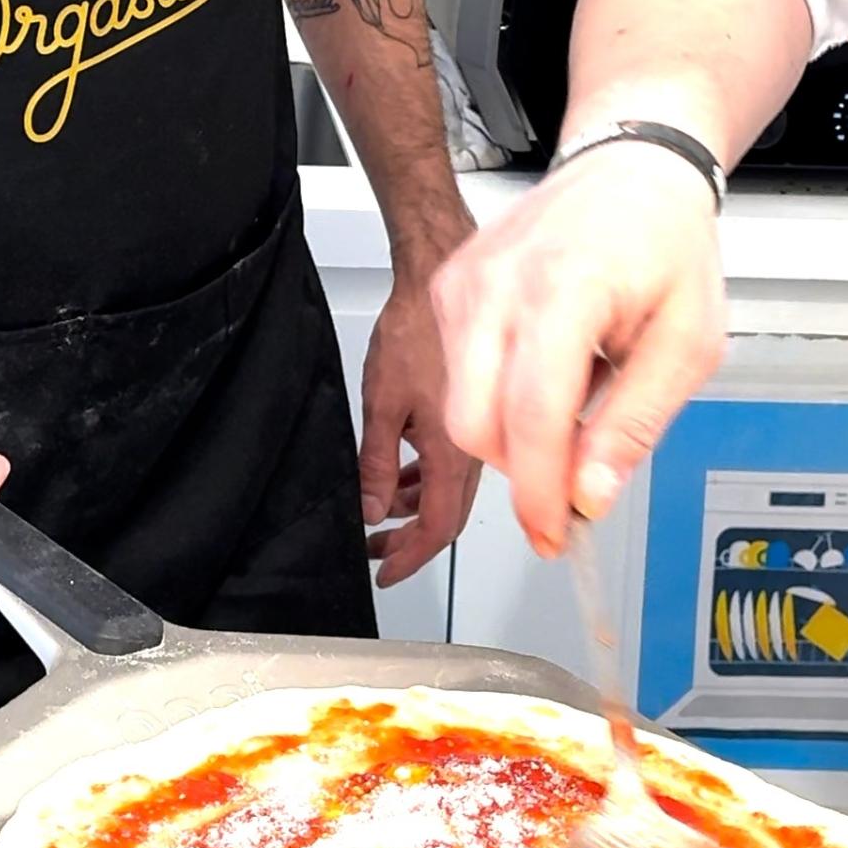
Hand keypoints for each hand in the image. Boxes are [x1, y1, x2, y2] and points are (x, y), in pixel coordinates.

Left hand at [358, 270, 482, 587]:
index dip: (411, 557)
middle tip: (376, 550)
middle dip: (409, 540)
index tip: (385, 571)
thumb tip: (372, 509)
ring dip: (414, 508)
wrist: (440, 277)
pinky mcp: (469, 414)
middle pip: (446, 517)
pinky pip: (448, 464)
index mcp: (457, 451)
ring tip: (380, 515)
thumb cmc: (416, 327)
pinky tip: (400, 475)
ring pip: (447, 491)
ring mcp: (475, 433)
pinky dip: (423, 478)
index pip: (439, 528)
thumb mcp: (382, 404)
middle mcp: (476, 449)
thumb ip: (377, 463)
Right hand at [430, 142, 724, 556]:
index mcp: (566, 289)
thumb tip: (590, 494)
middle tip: (572, 479)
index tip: (555, 535)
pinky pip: (456, 374)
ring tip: (574, 399)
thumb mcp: (688, 342)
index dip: (541, 491)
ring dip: (512, 433)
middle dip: (522, 471)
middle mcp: (500, 282)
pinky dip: (497, 396)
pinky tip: (545, 372)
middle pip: (475, 422)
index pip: (534, 415)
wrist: (630, 168)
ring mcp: (466, 282)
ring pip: (459, 405)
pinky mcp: (450, 287)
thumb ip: (635, 423)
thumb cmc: (665, 240)